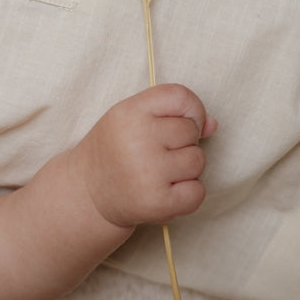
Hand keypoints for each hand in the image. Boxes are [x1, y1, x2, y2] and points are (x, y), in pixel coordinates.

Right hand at [68, 84, 216, 229]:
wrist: (87, 191)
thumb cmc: (115, 148)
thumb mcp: (132, 118)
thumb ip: (170, 112)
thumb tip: (212, 124)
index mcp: (129, 112)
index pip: (181, 97)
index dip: (192, 109)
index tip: (183, 121)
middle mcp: (137, 139)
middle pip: (191, 131)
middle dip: (184, 141)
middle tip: (159, 152)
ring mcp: (148, 172)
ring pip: (198, 161)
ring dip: (187, 168)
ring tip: (161, 172)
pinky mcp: (157, 202)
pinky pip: (198, 191)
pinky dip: (189, 193)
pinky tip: (167, 190)